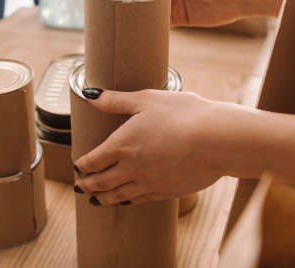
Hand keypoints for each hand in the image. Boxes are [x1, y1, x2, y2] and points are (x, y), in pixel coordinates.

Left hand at [74, 89, 225, 203]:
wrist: (216, 140)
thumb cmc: (183, 114)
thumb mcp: (146, 99)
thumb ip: (116, 100)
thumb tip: (91, 95)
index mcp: (122, 144)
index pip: (94, 160)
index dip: (83, 164)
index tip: (78, 165)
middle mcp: (132, 168)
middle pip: (102, 182)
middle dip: (88, 184)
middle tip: (80, 186)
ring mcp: (149, 183)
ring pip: (119, 195)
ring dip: (103, 198)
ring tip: (96, 199)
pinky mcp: (167, 191)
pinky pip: (140, 199)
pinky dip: (128, 200)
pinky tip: (127, 200)